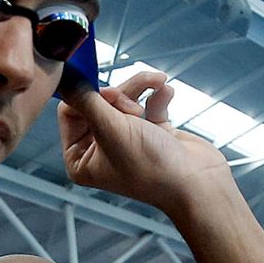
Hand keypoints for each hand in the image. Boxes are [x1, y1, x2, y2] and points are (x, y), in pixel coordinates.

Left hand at [57, 69, 233, 207]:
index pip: (70, 113)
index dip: (88, 97)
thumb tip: (67, 80)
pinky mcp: (152, 133)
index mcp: (81, 160)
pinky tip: (166, 92)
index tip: (109, 92)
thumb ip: (87, 102)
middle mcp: (100, 151)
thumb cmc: (151, 166)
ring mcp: (127, 141)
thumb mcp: (111, 130)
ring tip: (157, 83)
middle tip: (132, 100)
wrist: (196, 182)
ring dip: (140, 88)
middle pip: (99, 102)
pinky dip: (157, 96)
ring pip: (125, 99)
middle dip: (120, 94)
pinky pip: (148, 103)